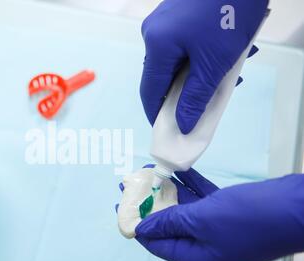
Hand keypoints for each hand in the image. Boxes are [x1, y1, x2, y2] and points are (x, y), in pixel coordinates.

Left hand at [135, 171, 303, 260]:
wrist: (297, 209)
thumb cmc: (249, 219)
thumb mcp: (201, 220)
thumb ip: (169, 222)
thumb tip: (142, 228)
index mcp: (195, 257)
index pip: (157, 243)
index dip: (138, 225)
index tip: (121, 207)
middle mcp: (204, 246)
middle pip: (168, 225)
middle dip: (149, 204)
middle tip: (131, 186)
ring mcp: (217, 229)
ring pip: (185, 210)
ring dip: (168, 191)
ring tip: (148, 174)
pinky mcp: (228, 213)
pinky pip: (202, 199)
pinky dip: (190, 186)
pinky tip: (176, 172)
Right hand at [140, 0, 268, 132]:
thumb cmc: (230, 11)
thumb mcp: (215, 63)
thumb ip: (195, 97)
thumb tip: (182, 124)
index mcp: (157, 45)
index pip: (150, 90)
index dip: (156, 114)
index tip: (166, 130)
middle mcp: (153, 32)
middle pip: (159, 76)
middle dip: (177, 95)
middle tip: (196, 109)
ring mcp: (162, 22)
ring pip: (170, 61)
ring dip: (188, 77)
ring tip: (212, 84)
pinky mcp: (173, 15)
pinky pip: (177, 46)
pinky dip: (191, 60)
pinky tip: (211, 62)